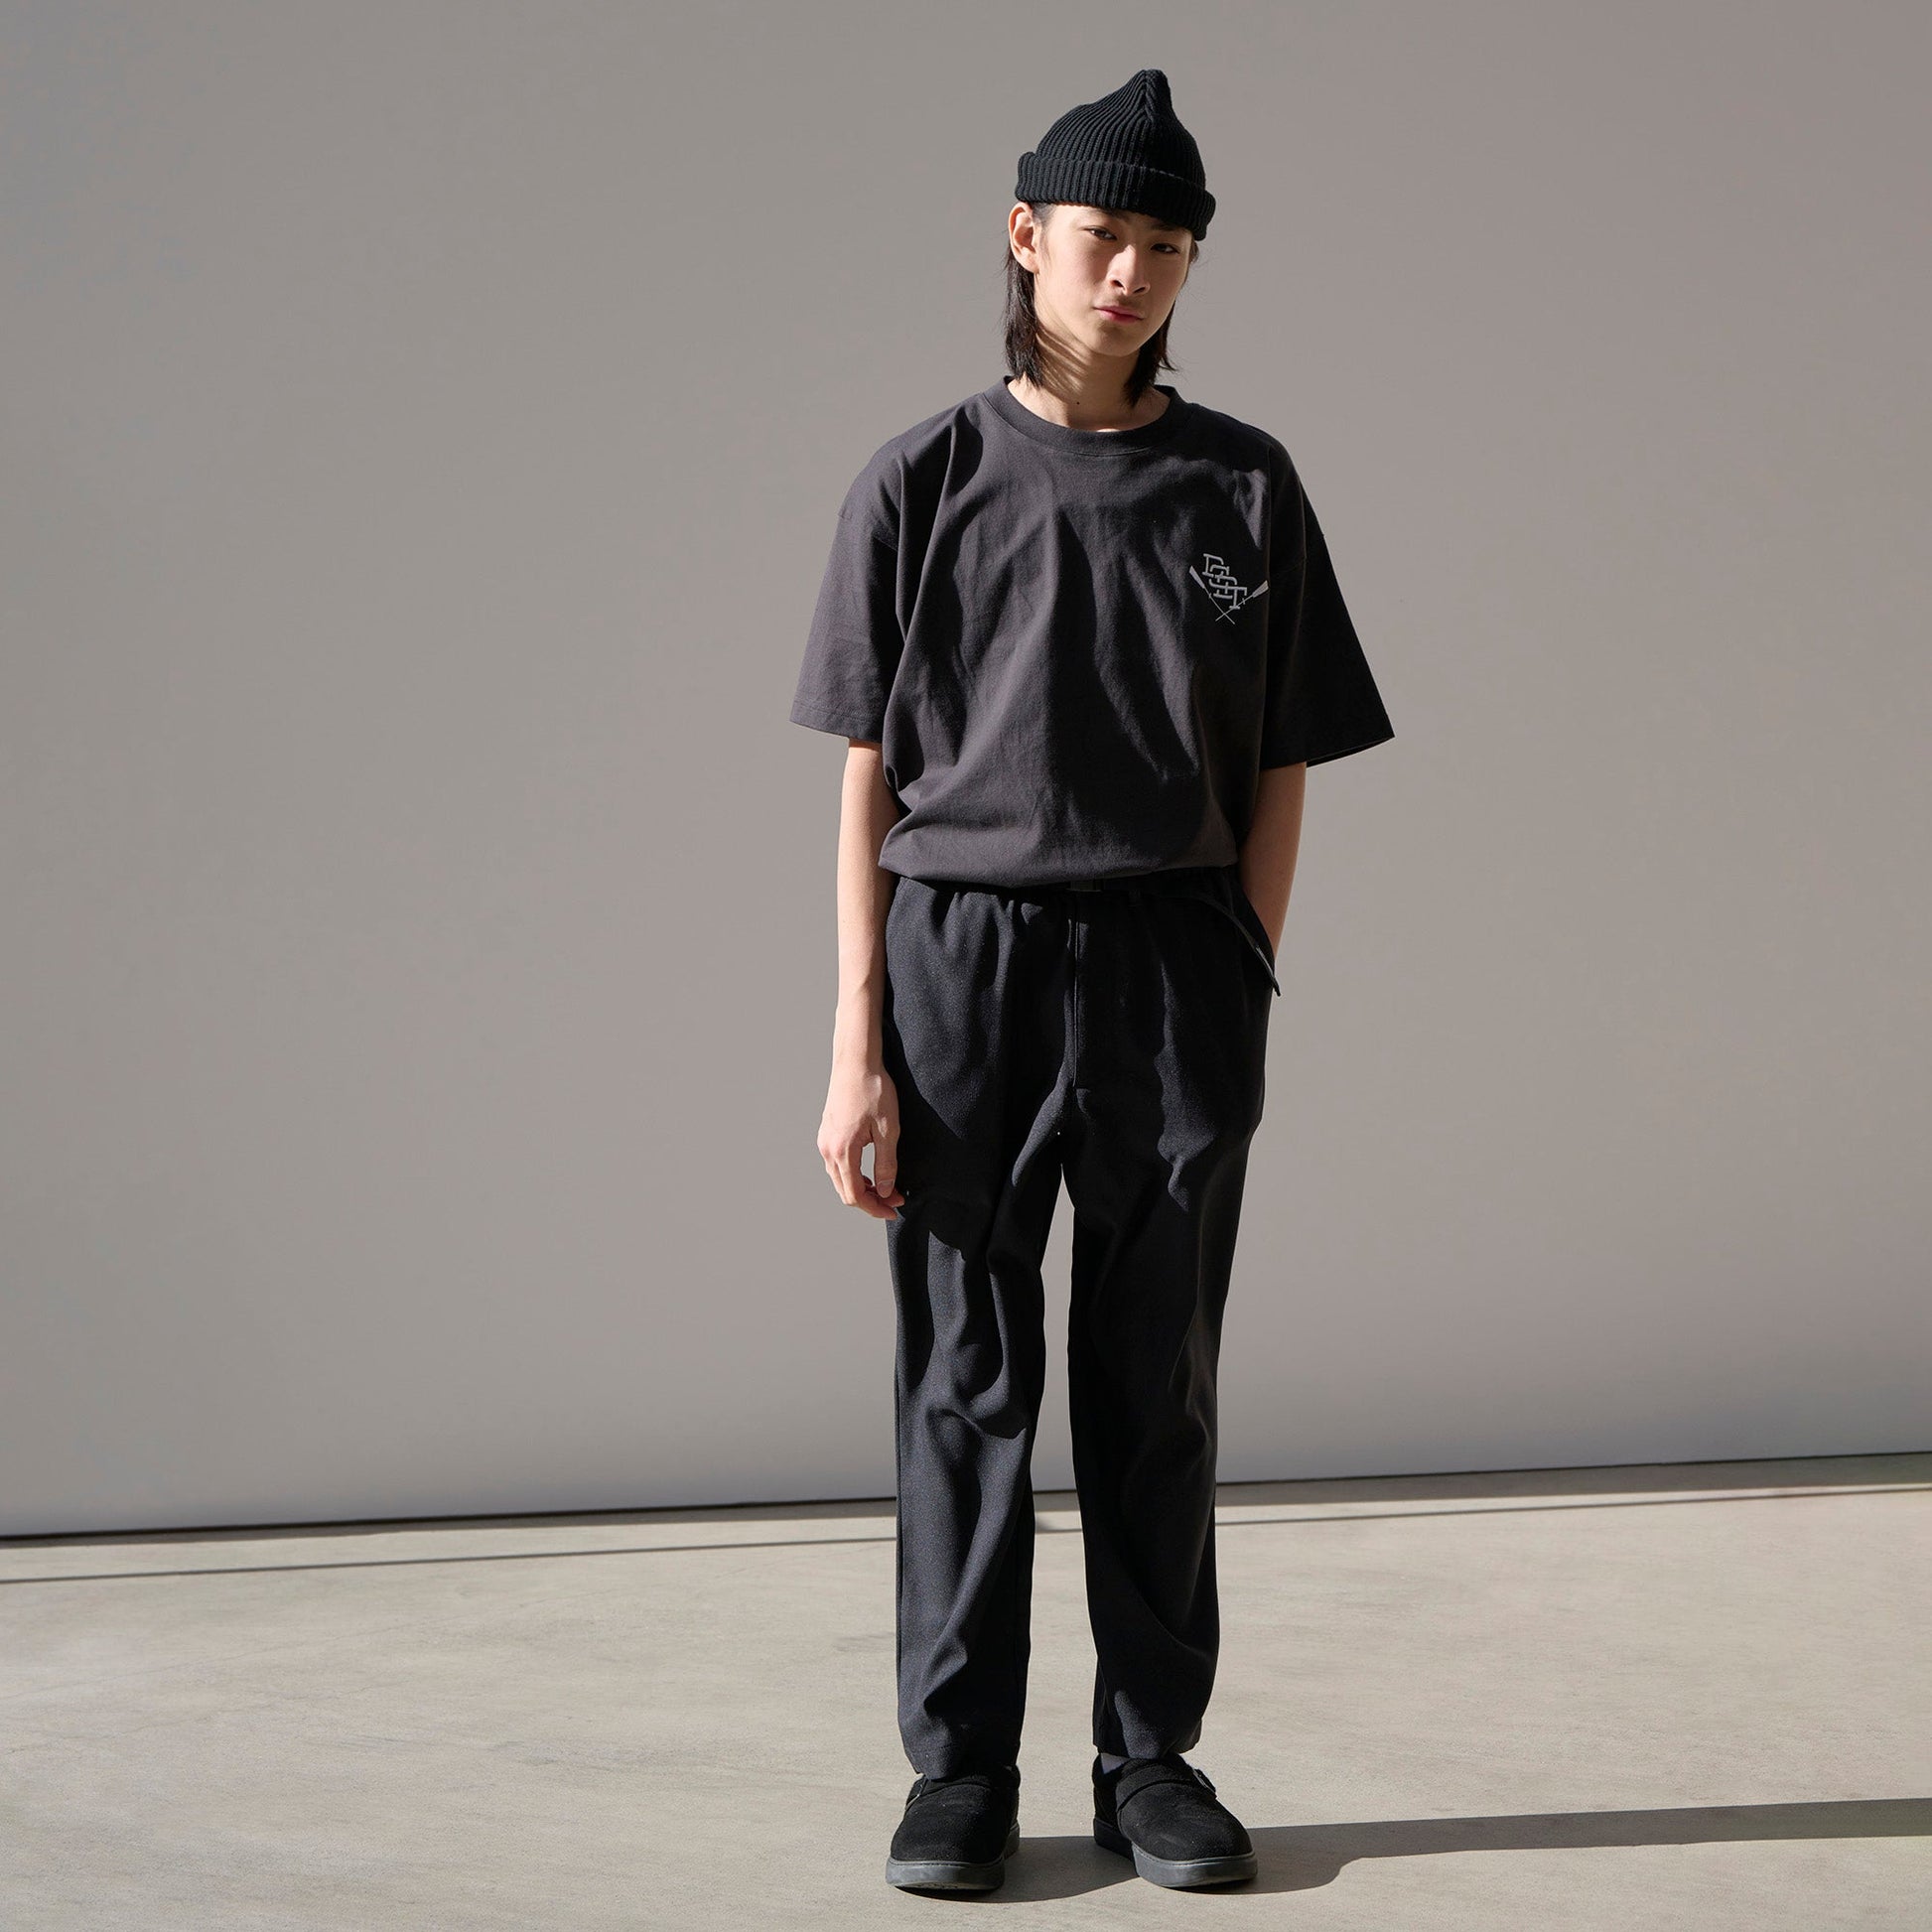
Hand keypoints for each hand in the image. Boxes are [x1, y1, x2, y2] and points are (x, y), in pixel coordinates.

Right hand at [816, 1060, 906, 1221]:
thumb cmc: (874, 1091)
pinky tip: (870, 1171)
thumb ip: (886, 1164)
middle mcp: (828, 1149)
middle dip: (870, 1201)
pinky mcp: (827, 1133)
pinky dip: (853, 1174)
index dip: (875, 1208)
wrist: (855, 1061)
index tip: (893, 1210)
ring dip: (862, 1187)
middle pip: (845, 1191)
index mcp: (842, 1151)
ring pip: (840, 1178)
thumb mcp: (888, 1129)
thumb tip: (885, 1191)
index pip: (855, 1195)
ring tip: (886, 1187)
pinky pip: (836, 1164)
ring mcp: (824, 1141)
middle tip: (894, 1200)